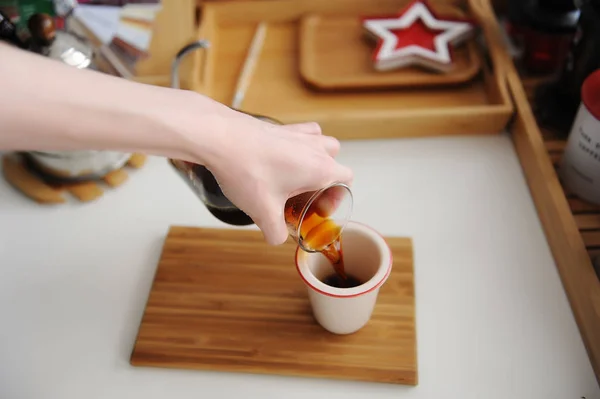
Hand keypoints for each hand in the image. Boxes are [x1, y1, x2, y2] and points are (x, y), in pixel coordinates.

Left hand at [200, 108, 352, 244]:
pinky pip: (302, 133)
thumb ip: (275, 232)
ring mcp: (298, 134)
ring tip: (296, 177)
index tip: (318, 209)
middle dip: (325, 181)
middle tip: (306, 196)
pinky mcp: (281, 127)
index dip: (336, 198)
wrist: (220, 138)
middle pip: (335, 162)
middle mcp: (314, 147)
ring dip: (316, 160)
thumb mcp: (263, 211)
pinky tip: (282, 159)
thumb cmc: (246, 169)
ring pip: (321, 144)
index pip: (347, 179)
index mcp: (320, 168)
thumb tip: (277, 238)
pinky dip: (299, 145)